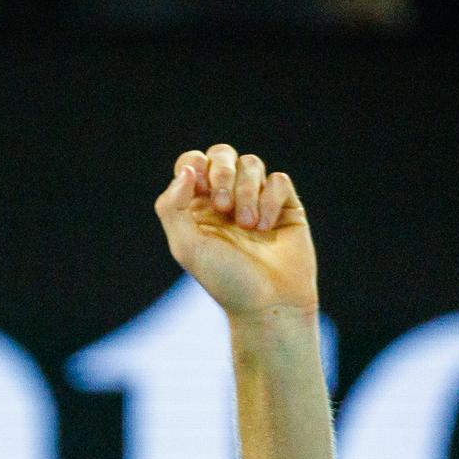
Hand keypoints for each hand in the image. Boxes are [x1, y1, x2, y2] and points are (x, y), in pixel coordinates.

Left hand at [153, 145, 316, 318]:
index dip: (196, 167)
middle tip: (223, 207)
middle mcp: (226, 199)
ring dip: (247, 191)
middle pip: (222, 154)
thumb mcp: (187, 247)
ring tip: (248, 226)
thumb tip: (187, 170)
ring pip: (251, 163)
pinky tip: (266, 228)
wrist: (269, 304)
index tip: (201, 192)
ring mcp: (256, 200)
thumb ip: (173, 207)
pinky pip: (278, 180)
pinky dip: (270, 200)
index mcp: (196, 206)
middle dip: (222, 172)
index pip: (192, 163)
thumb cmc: (224, 280)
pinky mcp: (285, 206)